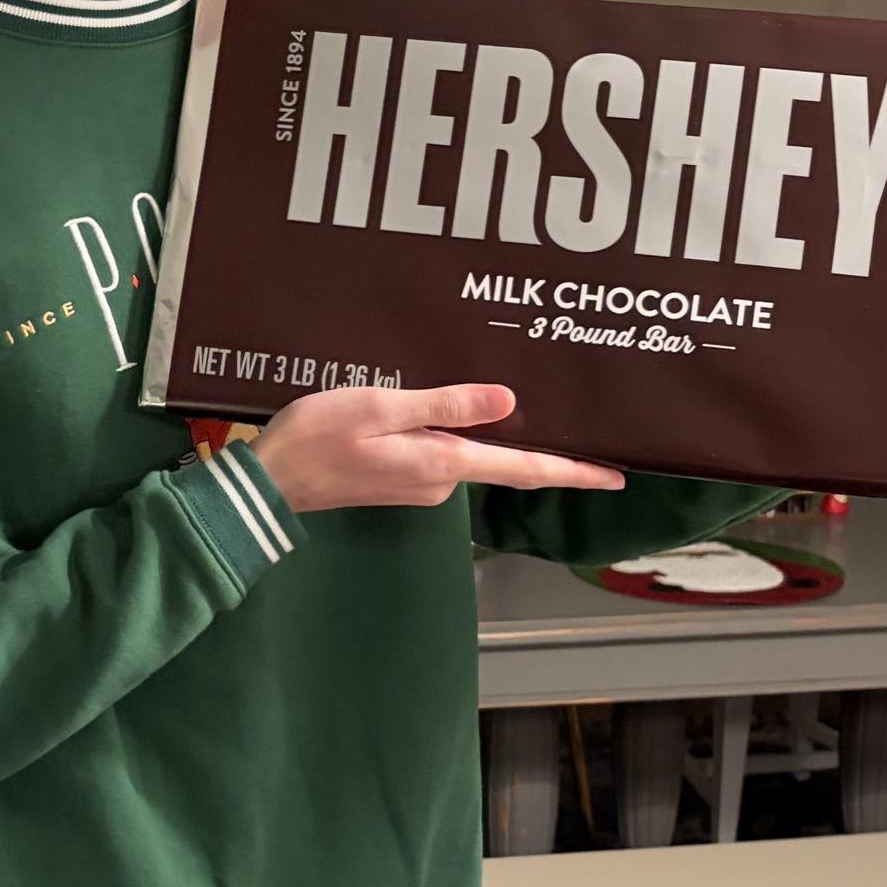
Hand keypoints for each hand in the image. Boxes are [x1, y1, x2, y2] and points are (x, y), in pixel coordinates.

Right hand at [250, 383, 624, 515]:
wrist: (270, 482)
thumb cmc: (317, 439)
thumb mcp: (382, 406)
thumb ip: (445, 405)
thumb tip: (508, 402)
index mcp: (442, 462)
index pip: (525, 470)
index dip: (574, 472)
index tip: (616, 477)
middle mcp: (440, 481)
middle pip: (504, 460)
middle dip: (539, 445)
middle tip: (581, 425)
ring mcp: (421, 485)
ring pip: (469, 453)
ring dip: (488, 434)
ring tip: (513, 402)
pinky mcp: (402, 481)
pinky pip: (443, 454)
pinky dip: (455, 435)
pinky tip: (453, 414)